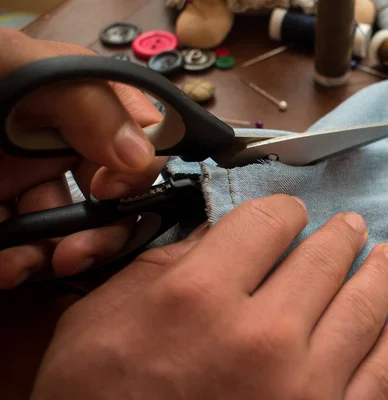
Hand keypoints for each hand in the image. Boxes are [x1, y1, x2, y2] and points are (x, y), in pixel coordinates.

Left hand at [0, 28, 165, 287]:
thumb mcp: (8, 66)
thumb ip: (85, 99)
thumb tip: (141, 157)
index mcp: (70, 101)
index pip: (132, 138)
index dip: (134, 168)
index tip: (111, 191)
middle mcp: (53, 142)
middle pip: (108, 194)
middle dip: (103, 228)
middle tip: (79, 252)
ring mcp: (21, 181)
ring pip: (66, 228)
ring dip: (59, 253)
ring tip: (31, 265)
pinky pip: (21, 248)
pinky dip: (20, 265)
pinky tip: (7, 268)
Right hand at [32, 195, 387, 399]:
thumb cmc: (96, 399)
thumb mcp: (103, 319)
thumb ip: (166, 266)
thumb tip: (224, 236)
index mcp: (199, 295)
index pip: (266, 223)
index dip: (283, 211)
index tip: (290, 214)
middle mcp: (259, 334)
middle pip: (322, 260)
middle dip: (340, 237)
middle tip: (353, 228)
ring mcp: (302, 385)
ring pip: (362, 309)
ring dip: (381, 277)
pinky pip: (383, 377)